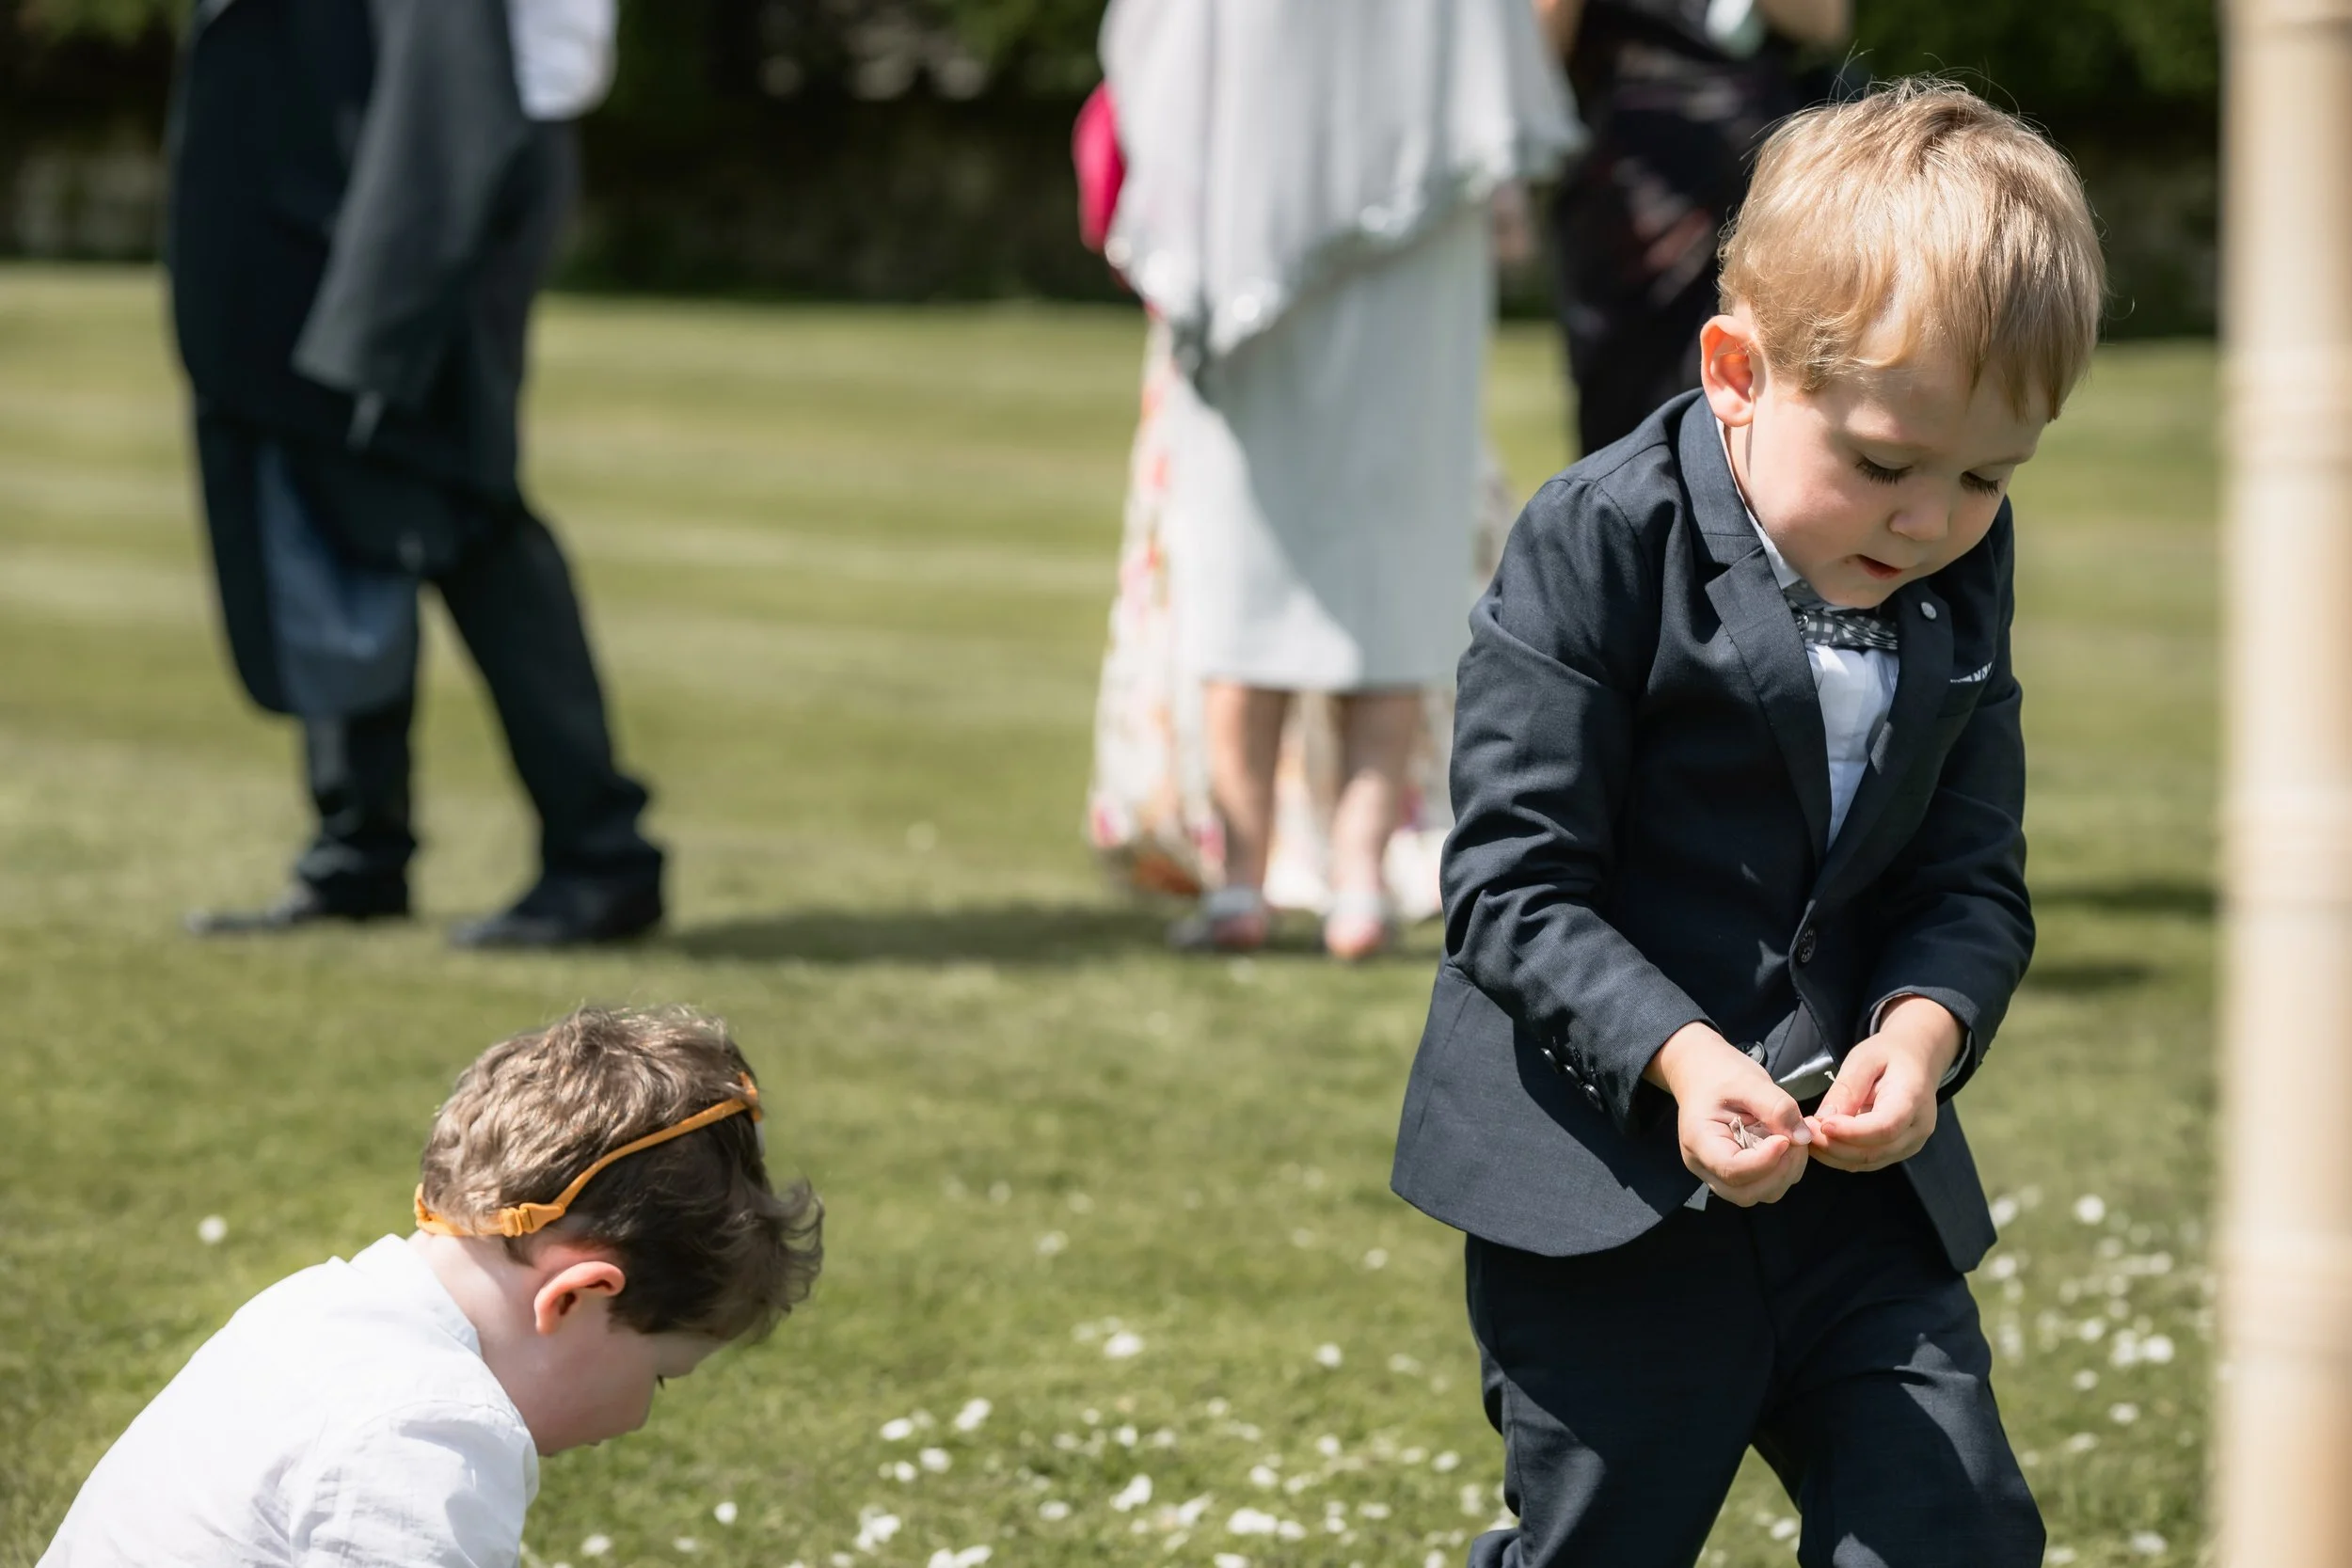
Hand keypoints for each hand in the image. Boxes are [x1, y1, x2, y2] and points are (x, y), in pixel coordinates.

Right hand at [1646, 1021, 1812, 1205]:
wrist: (1703, 1073)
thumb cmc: (1720, 1073)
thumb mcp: (1749, 1080)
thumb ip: (1777, 1107)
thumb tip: (1803, 1137)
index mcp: (1699, 1140)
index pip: (1732, 1170)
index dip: (1765, 1161)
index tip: (1785, 1138)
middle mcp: (1704, 1165)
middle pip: (1746, 1192)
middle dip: (1779, 1171)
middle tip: (1795, 1139)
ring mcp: (1718, 1173)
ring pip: (1758, 1194)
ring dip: (1784, 1173)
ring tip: (1792, 1140)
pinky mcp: (1735, 1174)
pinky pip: (1762, 1186)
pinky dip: (1782, 1172)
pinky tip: (1786, 1145)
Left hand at [1806, 996, 1960, 1172]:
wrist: (1915, 1061)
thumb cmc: (1889, 1055)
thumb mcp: (1864, 1059)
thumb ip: (1847, 1088)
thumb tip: (1825, 1119)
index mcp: (1913, 1099)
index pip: (1885, 1127)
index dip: (1850, 1132)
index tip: (1821, 1125)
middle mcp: (1917, 1128)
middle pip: (1874, 1151)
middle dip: (1834, 1146)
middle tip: (1804, 1130)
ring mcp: (1910, 1144)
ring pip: (1868, 1161)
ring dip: (1833, 1154)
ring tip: (1809, 1134)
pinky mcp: (1898, 1150)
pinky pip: (1867, 1161)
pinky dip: (1841, 1156)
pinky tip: (1822, 1140)